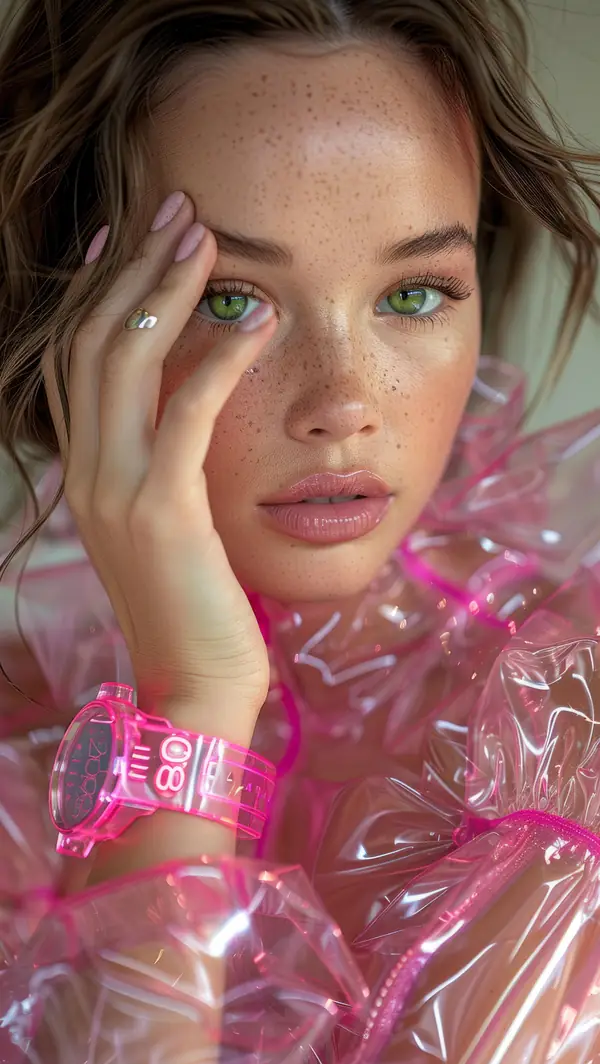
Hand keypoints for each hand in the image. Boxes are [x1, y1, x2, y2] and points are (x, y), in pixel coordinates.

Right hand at [42, 193, 277, 738]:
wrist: (194, 685)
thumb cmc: (195, 609)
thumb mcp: (165, 530)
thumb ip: (160, 472)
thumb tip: (183, 421)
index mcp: (87, 475)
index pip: (76, 362)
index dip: (97, 293)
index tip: (126, 237)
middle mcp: (88, 473)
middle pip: (95, 344)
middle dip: (135, 269)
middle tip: (177, 209)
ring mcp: (117, 490)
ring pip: (127, 362)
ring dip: (167, 291)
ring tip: (206, 236)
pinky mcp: (163, 510)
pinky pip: (187, 411)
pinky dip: (220, 355)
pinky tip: (256, 317)